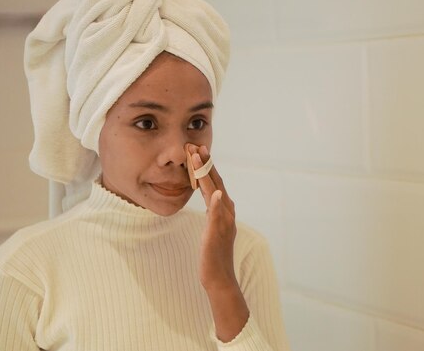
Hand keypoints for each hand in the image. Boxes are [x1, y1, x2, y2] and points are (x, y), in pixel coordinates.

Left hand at [190, 145, 248, 340]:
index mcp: (224, 209)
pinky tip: (214, 191)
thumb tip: (211, 197)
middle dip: (206, 163)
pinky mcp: (218, 232)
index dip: (206, 166)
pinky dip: (217, 202)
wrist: (218, 277)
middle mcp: (227, 211)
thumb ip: (212, 211)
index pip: (214, 182)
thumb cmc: (213, 254)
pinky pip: (218, 215)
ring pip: (216, 191)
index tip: (197, 150)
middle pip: (216, 181)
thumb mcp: (211, 227)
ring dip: (207, 174)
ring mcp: (224, 221)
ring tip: (199, 157)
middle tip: (196, 145)